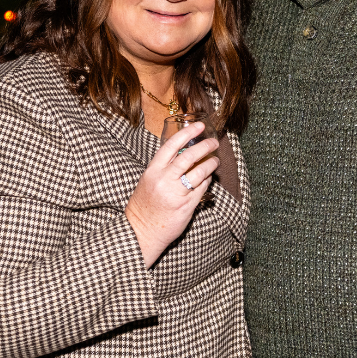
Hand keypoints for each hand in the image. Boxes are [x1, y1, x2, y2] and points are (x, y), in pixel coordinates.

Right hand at [124, 121, 218, 266]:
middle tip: (213, 142)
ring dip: (211, 164)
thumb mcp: (149, 180)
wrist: (141, 231)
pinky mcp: (187, 205)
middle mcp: (164, 180)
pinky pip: (202, 188)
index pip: (172, 146)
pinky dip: (207, 180)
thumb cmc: (145, 205)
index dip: (187, 133)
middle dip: (205, 146)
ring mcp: (176, 193)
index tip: (200, 126)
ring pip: (200, 172)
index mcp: (153, 170)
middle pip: (189, 156)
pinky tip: (209, 177)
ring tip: (215, 160)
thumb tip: (184, 153)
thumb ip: (164, 168)